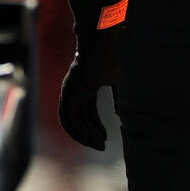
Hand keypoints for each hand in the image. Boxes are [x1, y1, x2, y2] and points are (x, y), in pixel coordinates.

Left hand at [57, 0, 124, 150]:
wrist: (105, 44)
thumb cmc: (115, 57)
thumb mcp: (119, 82)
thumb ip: (119, 99)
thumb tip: (121, 117)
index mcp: (87, 85)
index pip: (87, 111)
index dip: (95, 126)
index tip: (105, 139)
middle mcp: (76, 89)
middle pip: (80, 118)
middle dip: (90, 133)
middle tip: (101, 146)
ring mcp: (71, 91)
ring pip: (72, 120)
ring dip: (84, 135)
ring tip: (98, 144)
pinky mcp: (69, 92)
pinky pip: (68, 118)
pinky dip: (78, 130)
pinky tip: (92, 138)